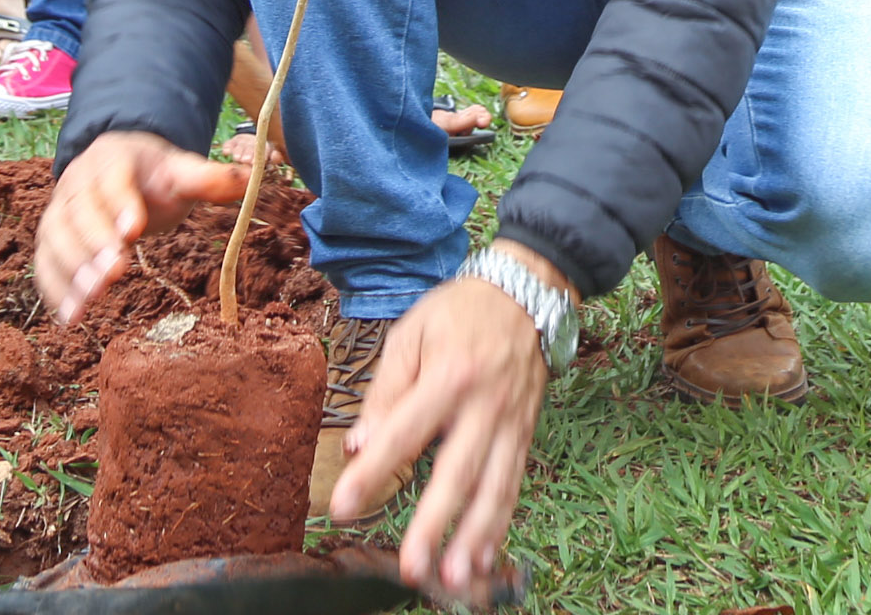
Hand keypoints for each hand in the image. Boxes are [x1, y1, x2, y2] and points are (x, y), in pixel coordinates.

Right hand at [29, 131, 246, 325]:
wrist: (114, 169)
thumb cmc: (153, 176)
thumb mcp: (181, 170)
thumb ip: (210, 178)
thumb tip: (250, 178)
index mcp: (113, 159)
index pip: (113, 180)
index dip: (121, 204)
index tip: (133, 230)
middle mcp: (77, 183)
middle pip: (80, 214)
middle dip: (96, 245)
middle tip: (114, 274)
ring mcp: (59, 212)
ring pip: (58, 241)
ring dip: (72, 271)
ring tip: (90, 301)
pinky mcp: (50, 240)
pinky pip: (45, 264)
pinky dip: (54, 290)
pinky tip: (69, 317)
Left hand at [336, 257, 556, 596]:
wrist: (528, 292)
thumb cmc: (460, 311)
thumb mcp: (412, 333)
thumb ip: (385, 392)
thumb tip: (358, 445)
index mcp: (449, 375)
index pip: (404, 433)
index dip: (373, 471)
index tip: (342, 507)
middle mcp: (483, 405)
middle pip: (457, 473)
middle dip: (434, 525)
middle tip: (411, 567)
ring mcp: (509, 424)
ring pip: (494, 489)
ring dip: (474, 539)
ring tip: (453, 579)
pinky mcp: (524, 435)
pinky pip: (512, 486)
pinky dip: (499, 526)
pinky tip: (484, 560)